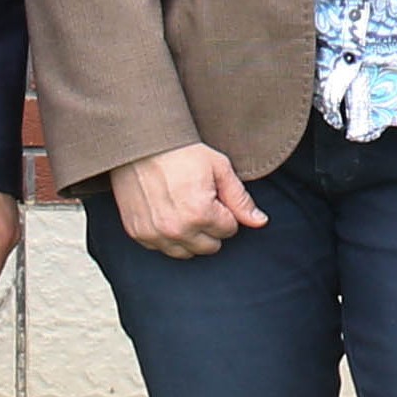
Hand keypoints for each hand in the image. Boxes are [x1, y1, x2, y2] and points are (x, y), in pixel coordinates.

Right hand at [112, 145, 268, 259]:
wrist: (140, 143)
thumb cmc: (180, 151)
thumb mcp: (219, 168)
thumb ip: (240, 199)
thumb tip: (259, 221)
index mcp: (200, 213)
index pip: (229, 230)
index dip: (226, 212)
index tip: (215, 196)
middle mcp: (176, 229)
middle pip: (210, 246)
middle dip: (212, 228)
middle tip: (202, 203)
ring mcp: (154, 233)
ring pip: (186, 253)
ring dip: (191, 237)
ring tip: (185, 210)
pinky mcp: (137, 233)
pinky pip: (161, 248)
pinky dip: (168, 237)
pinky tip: (168, 214)